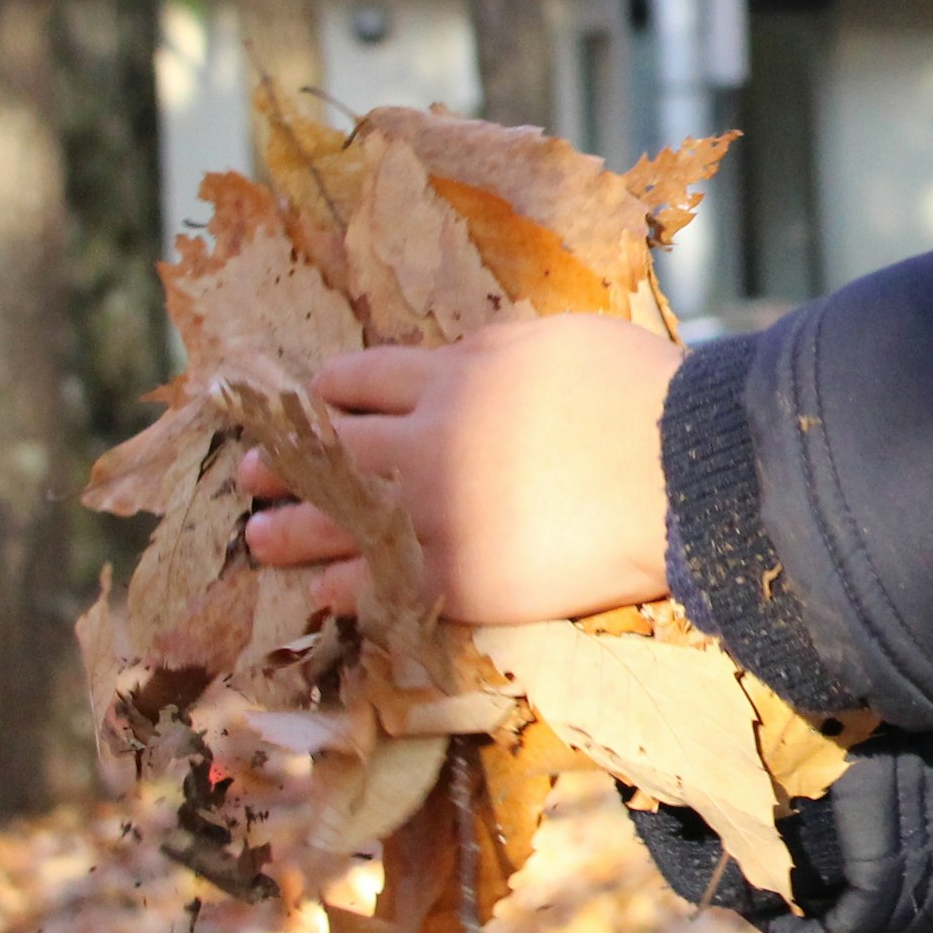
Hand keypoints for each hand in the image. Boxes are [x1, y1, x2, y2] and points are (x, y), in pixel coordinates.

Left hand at [239, 313, 684, 626]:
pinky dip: (340, 587)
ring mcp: (435, 512)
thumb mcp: (563, 340)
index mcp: (455, 374)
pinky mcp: (457, 576)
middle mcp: (427, 440)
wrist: (681, 470)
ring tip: (259, 536)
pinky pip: (373, 584)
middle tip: (251, 472)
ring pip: (332, 519)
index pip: (361, 377)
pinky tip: (323, 592)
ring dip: (286, 528)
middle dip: (282, 460)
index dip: (328, 390)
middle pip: (328, 447)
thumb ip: (503, 352)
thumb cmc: (643, 391)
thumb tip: (474, 358)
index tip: (310, 401)